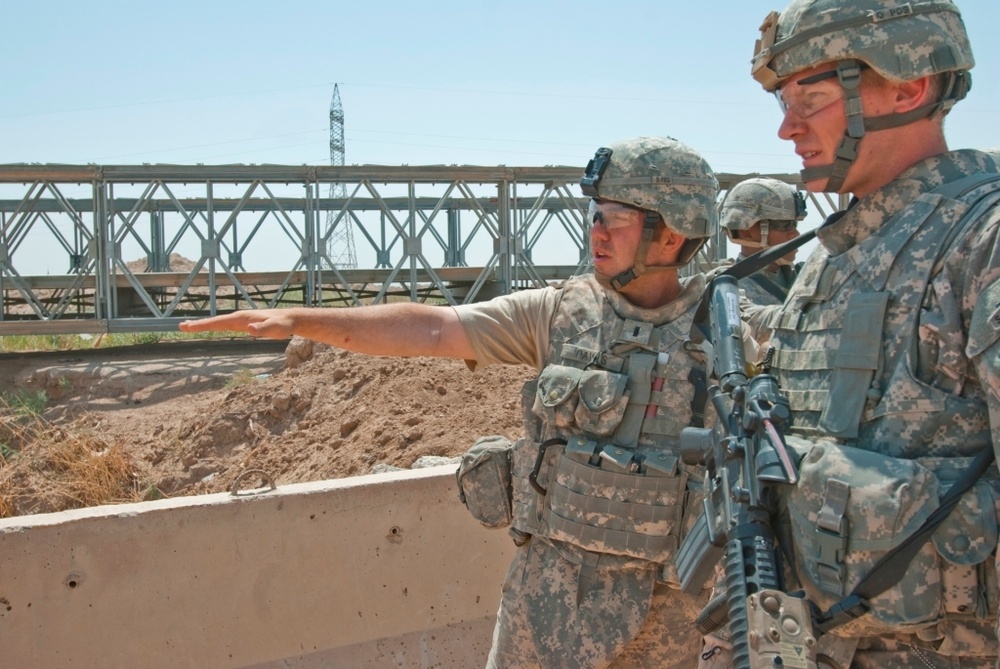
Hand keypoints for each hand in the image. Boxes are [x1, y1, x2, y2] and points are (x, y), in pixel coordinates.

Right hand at [178, 310, 294, 339]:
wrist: (291, 319)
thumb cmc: (284, 325)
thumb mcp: (275, 329)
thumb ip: (263, 330)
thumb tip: (249, 329)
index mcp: (242, 318)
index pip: (219, 323)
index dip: (203, 325)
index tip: (188, 327)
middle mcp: (239, 317)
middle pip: (215, 321)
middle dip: (198, 324)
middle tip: (181, 327)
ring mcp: (241, 319)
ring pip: (219, 322)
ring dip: (204, 324)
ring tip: (189, 327)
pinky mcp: (245, 323)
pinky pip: (226, 324)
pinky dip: (215, 325)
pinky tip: (211, 327)